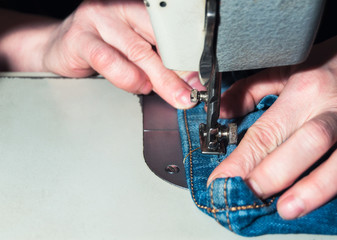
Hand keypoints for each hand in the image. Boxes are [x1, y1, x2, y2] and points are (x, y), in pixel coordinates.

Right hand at [42, 0, 199, 107]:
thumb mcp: (136, 52)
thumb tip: (187, 83)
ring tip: (173, 95)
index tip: (200, 80)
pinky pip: (109, 60)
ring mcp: (99, 20)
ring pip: (138, 50)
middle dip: (179, 71)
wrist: (61, 46)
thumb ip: (159, 63)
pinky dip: (128, 77)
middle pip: (159, 39)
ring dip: (160, 79)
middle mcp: (121, 8)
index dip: (189, 56)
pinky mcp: (80, 38)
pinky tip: (139, 87)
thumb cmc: (103, 48)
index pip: (172, 30)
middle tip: (192, 94)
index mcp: (139, 9)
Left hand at [208, 36, 336, 219]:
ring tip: (286, 209)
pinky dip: (332, 185)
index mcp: (304, 90)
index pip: (267, 131)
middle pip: (303, 145)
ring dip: (312, 188)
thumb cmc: (324, 67)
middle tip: (246, 195)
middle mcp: (330, 108)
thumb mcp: (285, 69)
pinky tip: (317, 202)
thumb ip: (250, 90)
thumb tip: (221, 112)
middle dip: (272, 174)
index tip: (222, 179)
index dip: (242, 160)